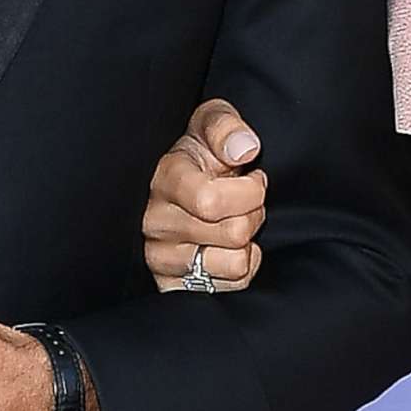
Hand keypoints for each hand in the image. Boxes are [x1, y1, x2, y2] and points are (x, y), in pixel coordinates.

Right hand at [143, 99, 267, 292]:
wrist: (189, 187)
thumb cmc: (205, 154)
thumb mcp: (214, 124)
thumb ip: (227, 127)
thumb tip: (245, 150)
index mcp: (165, 179)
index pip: (211, 202)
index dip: (249, 191)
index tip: (254, 177)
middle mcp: (155, 221)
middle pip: (233, 233)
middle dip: (254, 214)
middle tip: (246, 203)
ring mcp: (161, 257)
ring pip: (234, 264)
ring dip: (247, 244)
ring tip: (235, 224)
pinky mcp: (172, 284)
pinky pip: (228, 287)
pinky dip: (240, 270)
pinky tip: (227, 248)